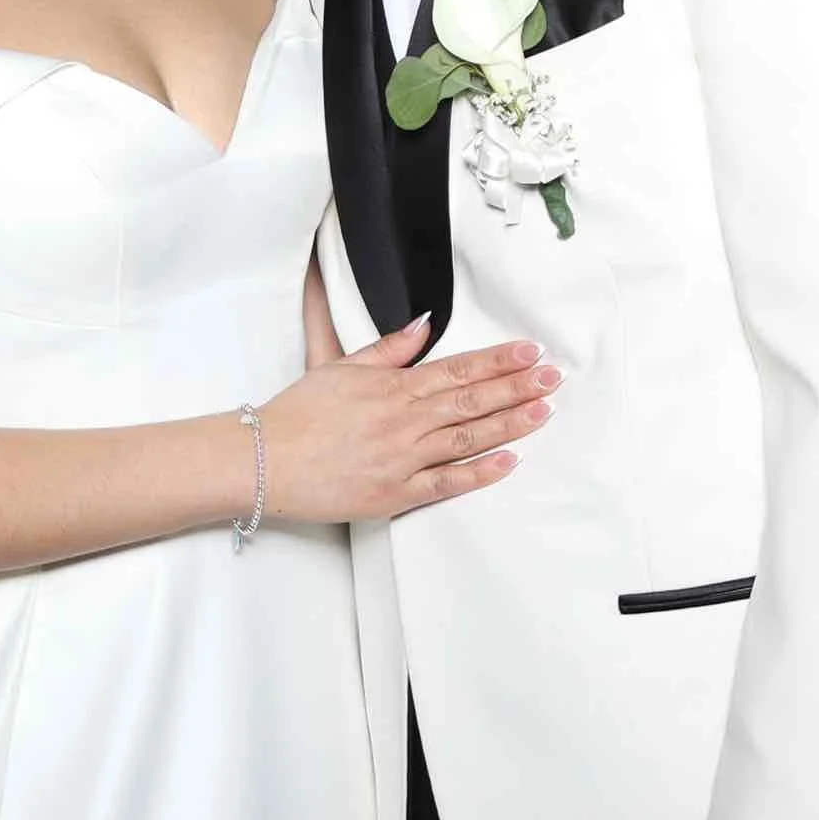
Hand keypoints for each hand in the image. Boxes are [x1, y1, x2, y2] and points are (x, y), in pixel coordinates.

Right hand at [262, 318, 559, 522]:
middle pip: (472, 399)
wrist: (265, 460)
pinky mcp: (396, 494)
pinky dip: (479, 472)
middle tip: (553, 376)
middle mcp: (404, 421)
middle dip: (517, 386)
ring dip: (509, 423)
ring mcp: (403, 459)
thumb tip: (423, 325)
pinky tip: (508, 461)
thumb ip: (388, 348)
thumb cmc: (297, 414)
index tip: (529, 351)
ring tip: (543, 411)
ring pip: (467, 437)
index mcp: (392, 387)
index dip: (498, 359)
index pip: (457, 367)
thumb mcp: (340, 366)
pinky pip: (446, 483)